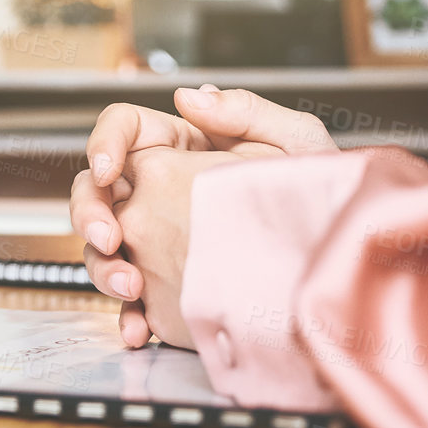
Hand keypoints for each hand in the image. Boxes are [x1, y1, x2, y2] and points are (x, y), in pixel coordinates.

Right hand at [71, 86, 334, 347]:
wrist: (338, 261)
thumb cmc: (323, 193)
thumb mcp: (295, 142)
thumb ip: (245, 111)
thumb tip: (188, 96)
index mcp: (182, 146)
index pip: (122, 129)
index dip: (103, 143)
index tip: (108, 170)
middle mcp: (161, 190)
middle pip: (95, 190)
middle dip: (89, 213)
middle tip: (109, 238)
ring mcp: (159, 240)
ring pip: (102, 247)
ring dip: (103, 267)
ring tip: (131, 288)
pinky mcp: (167, 287)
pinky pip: (132, 302)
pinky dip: (126, 316)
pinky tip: (139, 330)